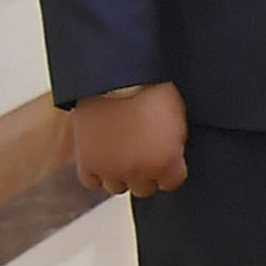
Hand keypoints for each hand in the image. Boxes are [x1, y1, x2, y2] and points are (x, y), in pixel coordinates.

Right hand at [68, 83, 187, 195]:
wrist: (117, 77)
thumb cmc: (152, 91)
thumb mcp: (178, 121)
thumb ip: (175, 147)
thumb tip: (171, 159)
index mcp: (166, 163)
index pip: (172, 183)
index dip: (169, 170)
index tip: (166, 159)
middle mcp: (138, 172)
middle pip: (144, 188)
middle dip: (145, 172)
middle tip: (142, 153)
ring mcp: (110, 169)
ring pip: (117, 187)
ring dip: (121, 173)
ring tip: (122, 152)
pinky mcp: (86, 162)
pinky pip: (92, 181)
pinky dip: (97, 172)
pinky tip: (104, 157)